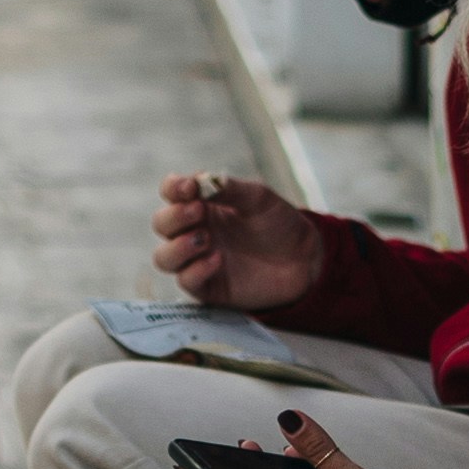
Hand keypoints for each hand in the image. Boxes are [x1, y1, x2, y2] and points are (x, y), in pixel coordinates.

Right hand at [152, 171, 324, 307]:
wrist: (306, 260)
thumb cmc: (279, 223)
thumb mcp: (258, 197)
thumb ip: (229, 187)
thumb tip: (198, 181)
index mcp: (201, 205)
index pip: (170, 193)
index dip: (172, 188)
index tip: (189, 188)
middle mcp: (194, 232)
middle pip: (161, 224)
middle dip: (175, 217)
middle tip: (199, 211)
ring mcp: (199, 261)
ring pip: (164, 257)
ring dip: (178, 247)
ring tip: (205, 239)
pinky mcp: (210, 288)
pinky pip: (187, 282)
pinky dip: (196, 270)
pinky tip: (218, 260)